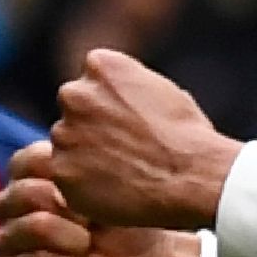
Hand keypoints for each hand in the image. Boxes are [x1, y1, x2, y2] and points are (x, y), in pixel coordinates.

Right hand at [0, 144, 202, 256]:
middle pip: (15, 195)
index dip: (56, 172)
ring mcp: (13, 245)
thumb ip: (79, 164)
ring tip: (86, 242)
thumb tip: (57, 149)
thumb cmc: (130, 224)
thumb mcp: (110, 186)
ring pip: (14, 231)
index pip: (21, 163)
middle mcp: (16, 212)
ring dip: (60, 235)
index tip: (92, 185)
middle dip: (59, 204)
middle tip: (91, 218)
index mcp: (32, 182)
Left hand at [46, 48, 244, 233]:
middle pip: (75, 110)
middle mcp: (74, 94)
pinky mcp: (62, 171)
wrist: (194, 178)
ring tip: (127, 173)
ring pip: (68, 144)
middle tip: (128, 149)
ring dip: (88, 157)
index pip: (93, 80)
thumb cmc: (189, 137)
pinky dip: (86, 186)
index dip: (113, 103)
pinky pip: (68, 178)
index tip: (132, 120)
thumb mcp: (162, 91)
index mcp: (101, 66)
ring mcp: (64, 133)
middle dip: (94, 127)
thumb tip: (118, 97)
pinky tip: (118, 190)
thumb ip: (128, 87)